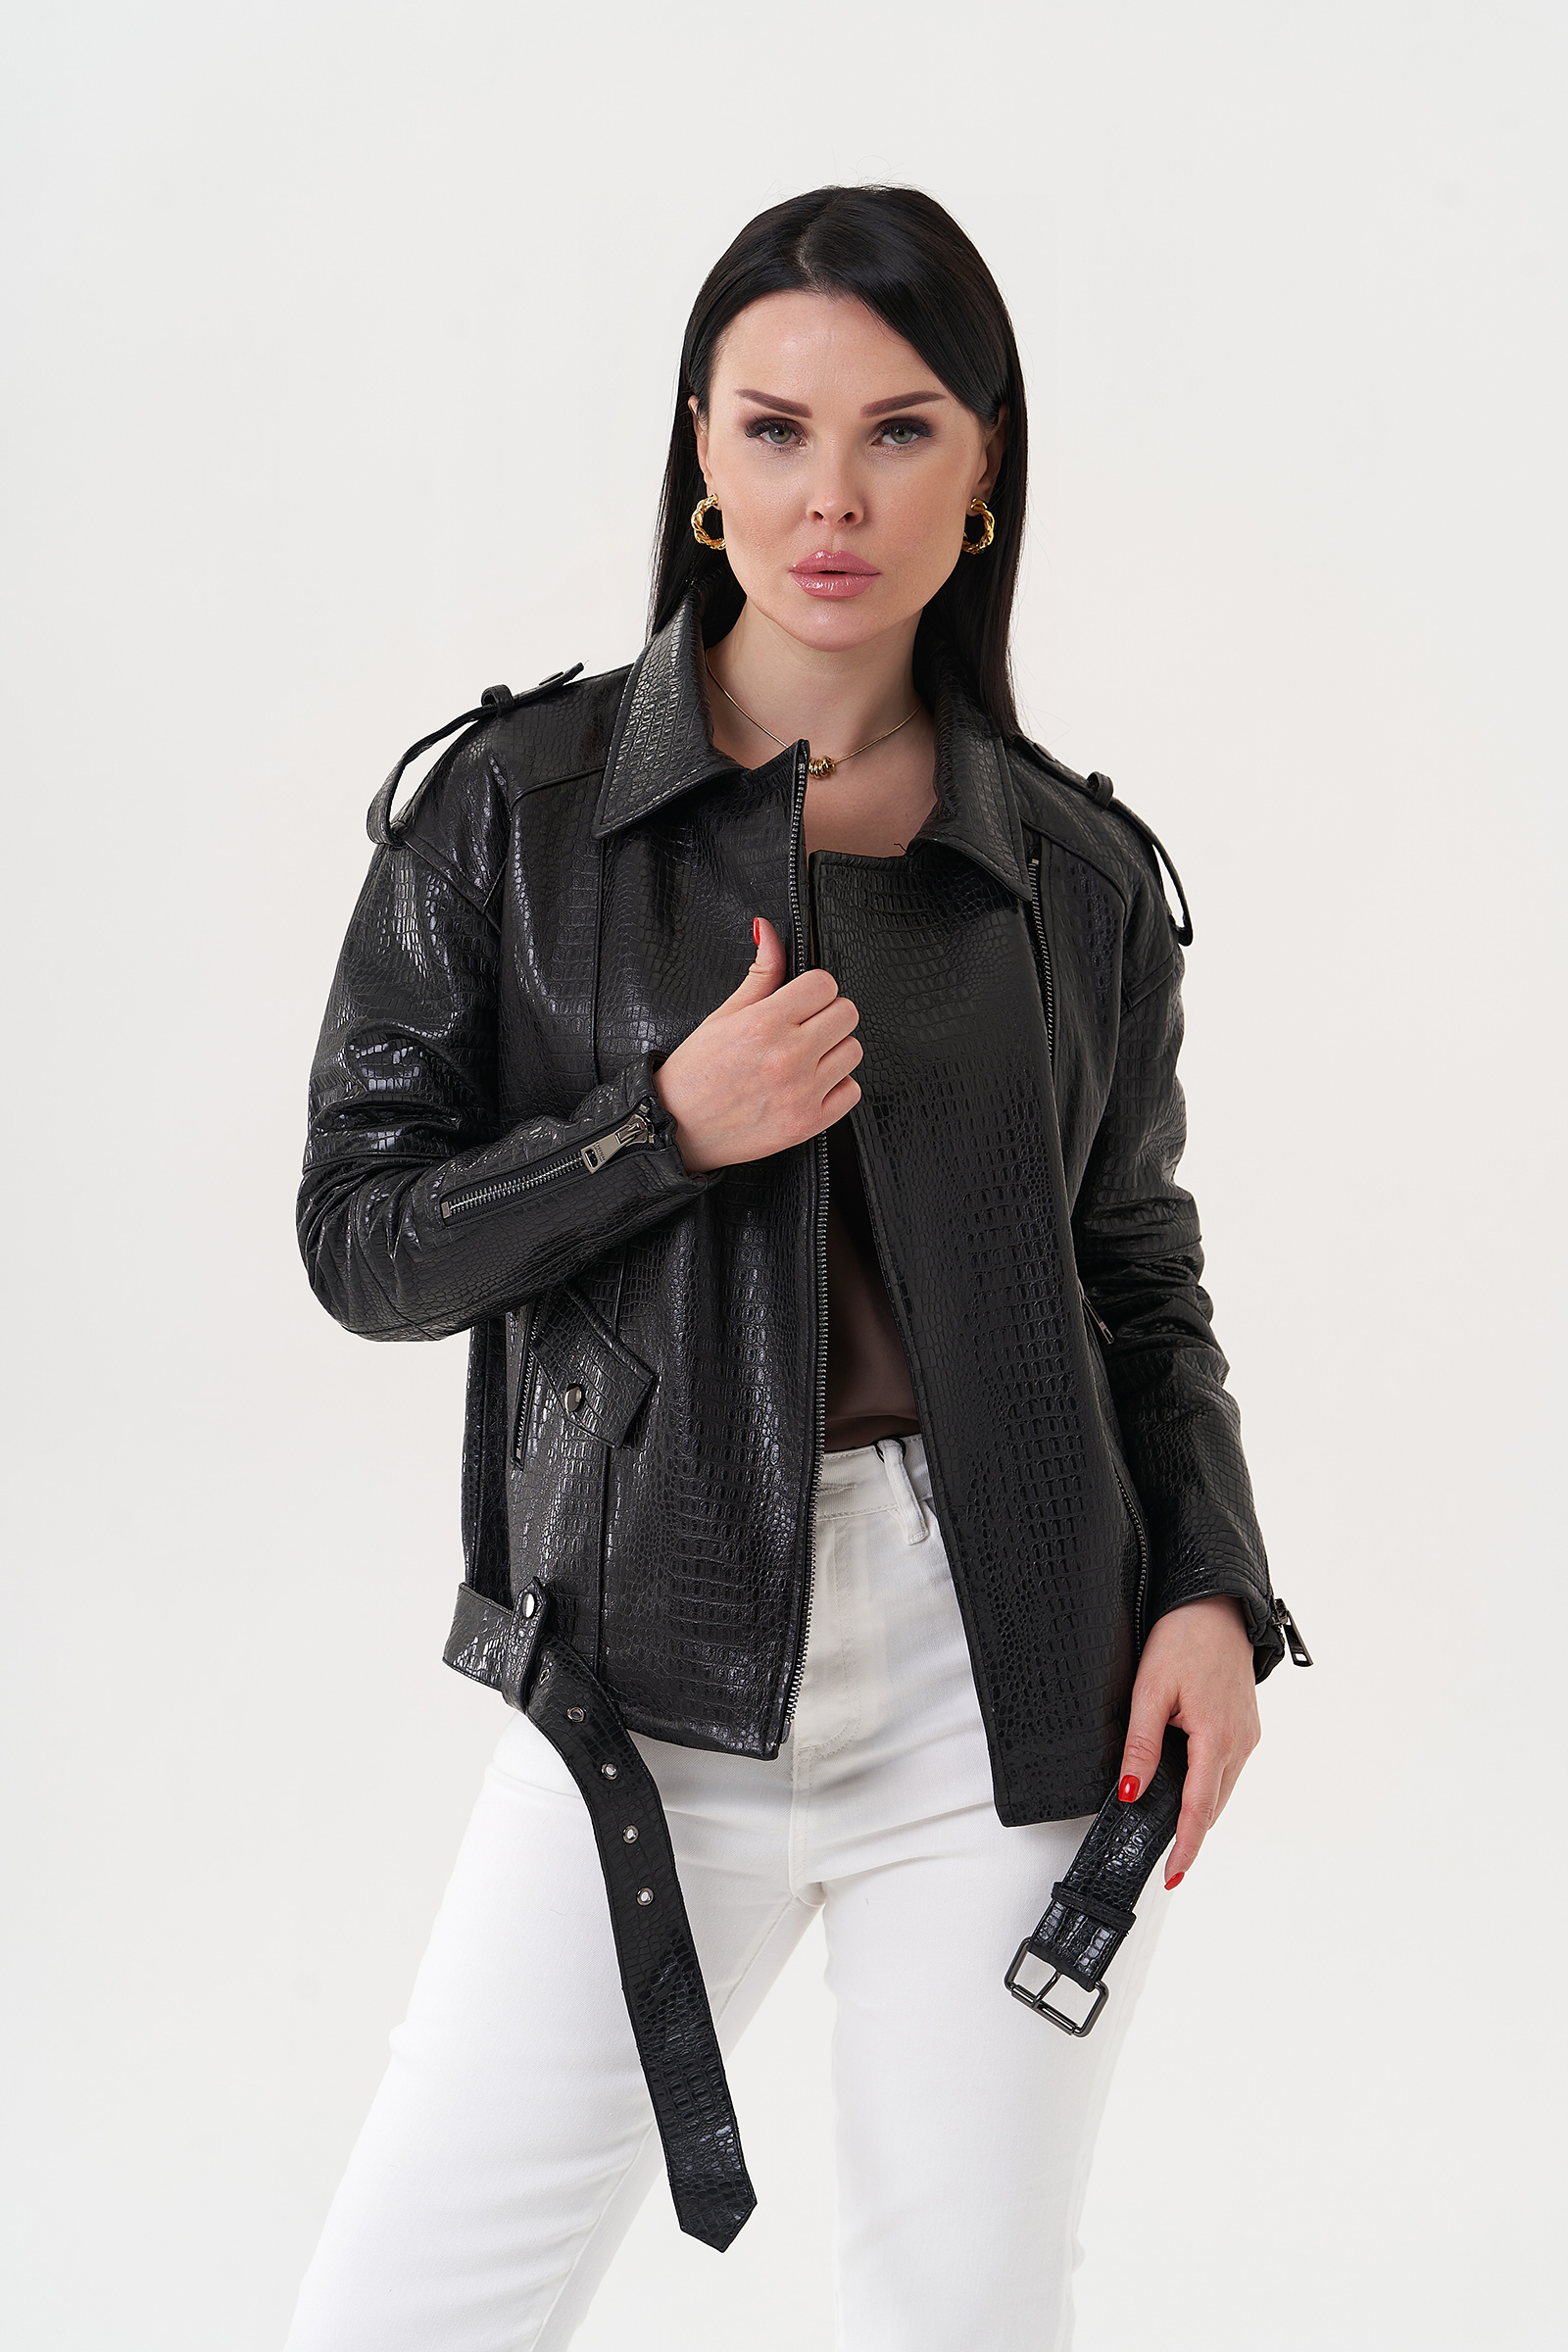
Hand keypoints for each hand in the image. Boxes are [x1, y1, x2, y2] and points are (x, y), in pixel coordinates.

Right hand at [651, 915, 862, 1173]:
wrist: (677, 1129)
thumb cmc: (695, 1074)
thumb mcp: (723, 1015)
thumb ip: (759, 973)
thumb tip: (768, 932)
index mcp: (765, 1024)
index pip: (824, 984)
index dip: (813, 989)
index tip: (802, 1000)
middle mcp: (787, 1057)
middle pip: (847, 1013)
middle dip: (827, 1015)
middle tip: (802, 1028)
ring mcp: (802, 1092)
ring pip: (854, 1050)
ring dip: (834, 1050)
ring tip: (804, 1058)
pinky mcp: (809, 1123)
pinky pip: (852, 1091)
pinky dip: (837, 1086)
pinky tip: (810, 1084)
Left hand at [1116, 1596, 1259, 1887]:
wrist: (1218, 1604)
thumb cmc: (1183, 1639)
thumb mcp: (1150, 1690)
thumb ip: (1141, 1746)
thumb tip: (1130, 1792)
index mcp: (1217, 1738)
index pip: (1200, 1810)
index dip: (1186, 1847)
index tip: (1173, 1875)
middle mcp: (1240, 1742)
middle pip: (1214, 1805)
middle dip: (1192, 1834)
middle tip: (1167, 1859)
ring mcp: (1248, 1734)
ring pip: (1223, 1788)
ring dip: (1201, 1809)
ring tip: (1173, 1828)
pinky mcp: (1247, 1725)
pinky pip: (1228, 1767)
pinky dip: (1210, 1784)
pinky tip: (1189, 1784)